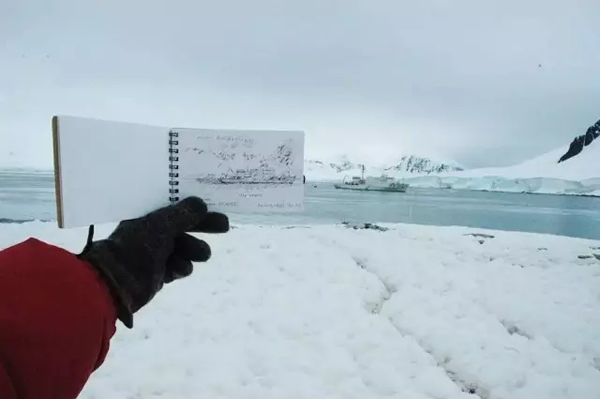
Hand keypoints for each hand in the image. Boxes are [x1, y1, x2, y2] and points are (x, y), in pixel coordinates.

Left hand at [77, 197, 228, 327]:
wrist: (117, 282)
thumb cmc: (136, 247)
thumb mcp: (161, 224)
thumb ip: (183, 214)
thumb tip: (201, 204)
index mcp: (149, 217)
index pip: (178, 208)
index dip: (196, 208)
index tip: (214, 205)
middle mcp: (154, 233)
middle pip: (186, 227)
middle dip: (204, 227)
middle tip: (224, 226)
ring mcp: (158, 254)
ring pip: (187, 248)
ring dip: (194, 249)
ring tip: (199, 254)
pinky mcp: (162, 273)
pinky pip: (181, 266)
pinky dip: (181, 267)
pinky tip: (176, 270)